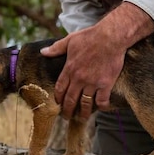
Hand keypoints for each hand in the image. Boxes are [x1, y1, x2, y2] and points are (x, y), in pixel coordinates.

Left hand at [41, 3, 153, 120]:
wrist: (110, 37)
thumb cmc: (90, 37)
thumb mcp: (70, 40)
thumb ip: (56, 48)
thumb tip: (43, 52)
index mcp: (69, 69)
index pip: (60, 88)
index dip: (58, 98)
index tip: (58, 104)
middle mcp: (79, 79)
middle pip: (70, 99)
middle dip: (67, 111)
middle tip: (67, 117)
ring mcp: (92, 83)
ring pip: (85, 103)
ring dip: (83, 113)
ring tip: (83, 118)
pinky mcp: (106, 84)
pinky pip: (102, 100)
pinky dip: (102, 107)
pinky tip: (101, 109)